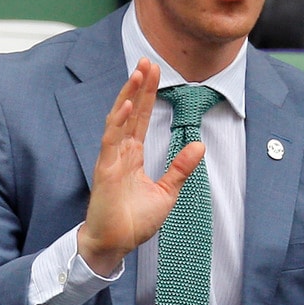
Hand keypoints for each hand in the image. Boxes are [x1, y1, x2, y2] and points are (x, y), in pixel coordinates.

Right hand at [77, 58, 204, 275]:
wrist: (115, 244)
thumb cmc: (134, 221)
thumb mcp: (166, 192)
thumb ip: (180, 168)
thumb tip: (198, 144)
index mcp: (132, 154)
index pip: (140, 117)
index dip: (147, 94)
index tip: (155, 71)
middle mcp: (120, 152)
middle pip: (130, 111)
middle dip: (138, 86)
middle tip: (148, 60)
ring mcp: (111, 159)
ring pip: (119, 119)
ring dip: (128, 95)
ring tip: (138, 72)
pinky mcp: (105, 170)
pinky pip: (111, 141)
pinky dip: (119, 121)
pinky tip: (126, 104)